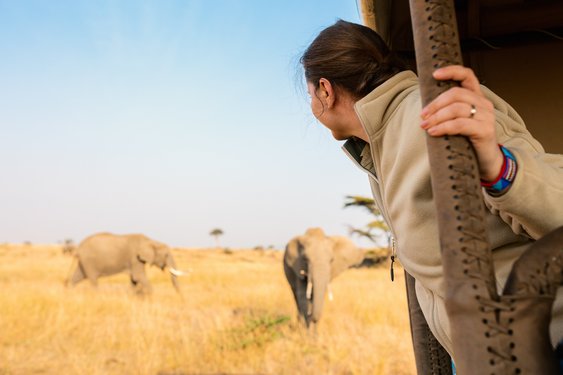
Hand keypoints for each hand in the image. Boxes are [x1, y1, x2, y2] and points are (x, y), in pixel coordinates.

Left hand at [420, 65, 503, 181]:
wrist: (487, 162)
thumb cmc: (469, 141)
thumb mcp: (459, 122)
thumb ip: (449, 111)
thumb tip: (425, 109)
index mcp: (477, 98)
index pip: (467, 76)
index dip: (452, 71)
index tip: (435, 74)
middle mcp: (484, 104)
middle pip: (456, 93)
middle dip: (435, 104)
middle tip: (423, 115)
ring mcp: (486, 116)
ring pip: (456, 109)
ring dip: (436, 117)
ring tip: (425, 126)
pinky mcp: (485, 130)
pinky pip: (460, 124)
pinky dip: (443, 127)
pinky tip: (433, 132)